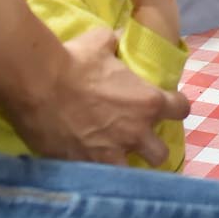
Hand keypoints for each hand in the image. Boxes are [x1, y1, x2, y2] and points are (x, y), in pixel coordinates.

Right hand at [7, 27, 190, 165]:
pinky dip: (97, 174)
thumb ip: (115, 43)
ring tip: (114, 158)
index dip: (176, 106)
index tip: (168, 105)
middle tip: (137, 136)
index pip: (181, 109)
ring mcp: (111, 154)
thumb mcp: (101, 42)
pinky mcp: (86, 168)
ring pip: (135, 174)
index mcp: (147, 102)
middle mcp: (135, 132)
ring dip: (127, 165)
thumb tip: (117, 38)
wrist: (37, 84)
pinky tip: (88, 165)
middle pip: (161, 152)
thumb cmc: (73, 60)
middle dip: (152, 145)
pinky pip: (100, 179)